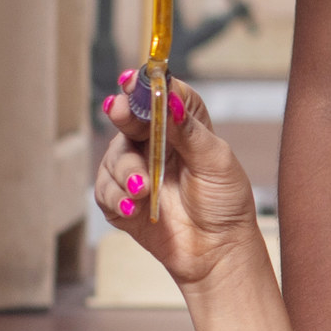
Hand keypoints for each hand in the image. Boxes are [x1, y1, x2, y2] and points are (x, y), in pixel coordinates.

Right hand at [97, 71, 267, 293]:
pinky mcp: (121, 200)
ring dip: (126, 170)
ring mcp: (136, 170)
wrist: (217, 250)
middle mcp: (154, 143)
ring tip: (144, 189)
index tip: (133, 80)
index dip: (145, 85)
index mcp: (181, 125)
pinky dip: (116, 196)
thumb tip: (170, 100)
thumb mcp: (215, 161)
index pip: (159, 96)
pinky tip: (133, 206)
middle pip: (129, 118)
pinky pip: (105, 190)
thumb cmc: (224, 201)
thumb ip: (189, 131)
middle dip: (123, 114)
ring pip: (113, 156)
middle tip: (121, 112)